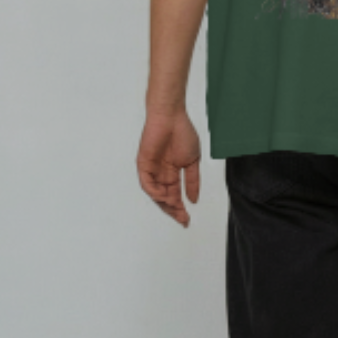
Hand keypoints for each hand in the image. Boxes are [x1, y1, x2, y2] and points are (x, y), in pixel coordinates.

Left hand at [136, 109, 201, 227]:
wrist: (171, 117)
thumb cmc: (182, 133)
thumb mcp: (192, 161)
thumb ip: (192, 181)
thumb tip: (194, 198)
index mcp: (172, 172)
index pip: (175, 195)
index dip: (180, 208)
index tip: (187, 219)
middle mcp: (161, 173)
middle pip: (165, 198)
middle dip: (174, 210)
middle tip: (183, 220)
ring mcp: (152, 170)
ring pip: (156, 194)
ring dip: (165, 203)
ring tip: (176, 209)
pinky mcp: (143, 164)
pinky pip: (147, 183)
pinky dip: (154, 192)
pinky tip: (163, 197)